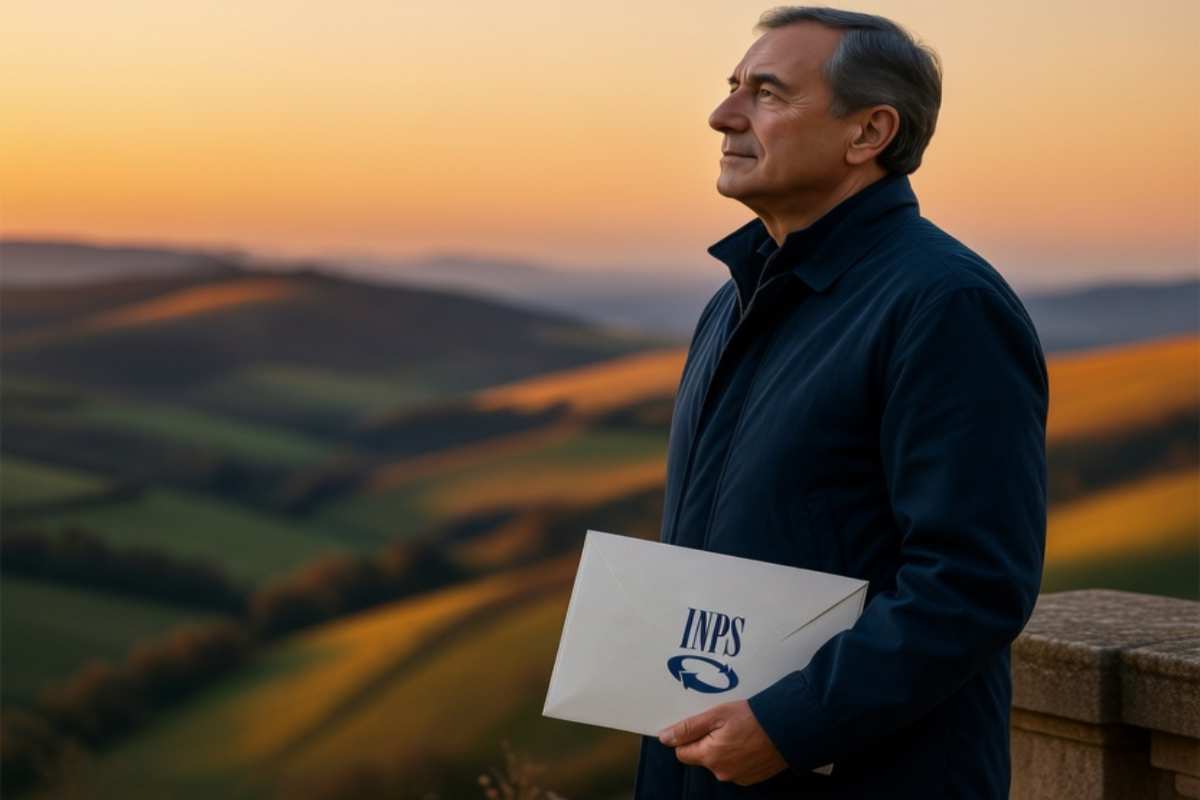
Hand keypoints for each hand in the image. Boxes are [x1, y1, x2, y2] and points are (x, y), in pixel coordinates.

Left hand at [657, 699, 787, 784]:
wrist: (789, 727)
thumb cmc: (754, 718)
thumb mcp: (716, 715)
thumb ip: (689, 728)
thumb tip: (665, 737)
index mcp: (710, 756)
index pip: (682, 752)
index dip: (688, 737)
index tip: (700, 725)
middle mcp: (722, 772)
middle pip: (701, 757)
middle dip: (707, 742)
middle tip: (723, 724)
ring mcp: (738, 777)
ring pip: (719, 762)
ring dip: (723, 749)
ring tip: (739, 731)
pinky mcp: (752, 777)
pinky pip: (735, 766)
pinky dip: (738, 755)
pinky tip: (748, 741)